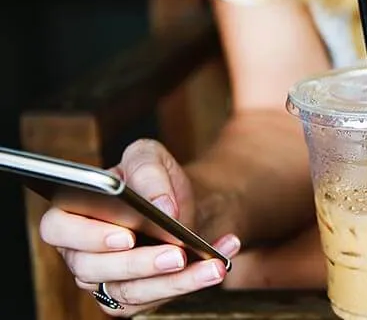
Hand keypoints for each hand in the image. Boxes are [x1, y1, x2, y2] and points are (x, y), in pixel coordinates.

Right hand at [39, 139, 241, 316]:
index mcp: (72, 213)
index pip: (58, 229)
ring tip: (211, 265)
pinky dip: (193, 281)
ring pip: (130, 292)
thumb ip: (148, 171)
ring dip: (175, 281)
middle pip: (94, 269)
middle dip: (139, 263)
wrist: (183, 204)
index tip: (126, 235)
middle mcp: (82, 253)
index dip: (87, 236)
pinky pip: (158, 299)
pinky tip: (218, 263)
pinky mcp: (134, 299)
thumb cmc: (154, 181)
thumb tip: (161, 206)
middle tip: (176, 253)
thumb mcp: (150, 158)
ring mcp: (106, 280)